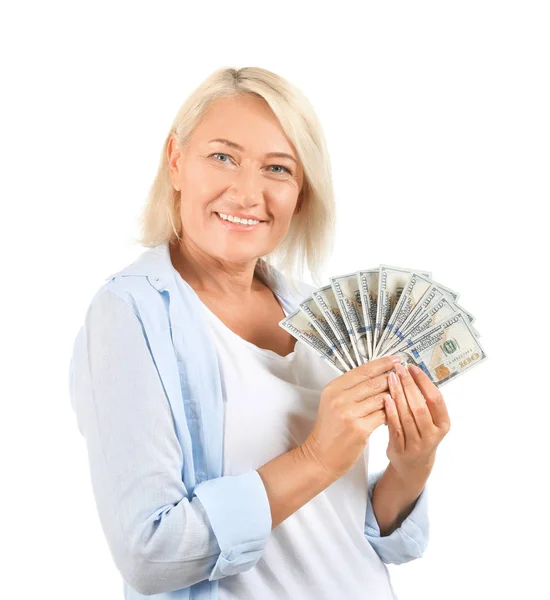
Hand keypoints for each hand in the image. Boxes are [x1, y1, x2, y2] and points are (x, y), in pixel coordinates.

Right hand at [303, 356, 400, 480]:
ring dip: (395, 396)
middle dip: (393, 378)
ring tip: (405, 394)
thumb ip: (350, 389)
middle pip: (374, 382)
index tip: (396, 359)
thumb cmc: (329, 430)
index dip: (382, 363)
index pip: (362, 370)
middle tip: (406, 375)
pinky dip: (392, 413)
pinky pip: (383, 415)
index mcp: (333, 388)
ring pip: (381, 398)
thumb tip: (377, 375)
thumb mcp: (333, 403)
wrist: (320, 456)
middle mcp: (339, 398)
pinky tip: (397, 412)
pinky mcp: (359, 429)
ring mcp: (349, 413)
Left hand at [385, 362, 450, 479]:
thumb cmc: (419, 435)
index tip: (413, 368)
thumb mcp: (430, 420)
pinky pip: (395, 427)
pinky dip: (390, 412)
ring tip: (390, 378)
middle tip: (399, 369)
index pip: (436, 399)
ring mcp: (417, 444)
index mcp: (443, 424)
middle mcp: (432, 434)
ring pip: (407, 415)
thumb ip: (424, 401)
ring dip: (398, 394)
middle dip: (409, 385)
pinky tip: (386, 398)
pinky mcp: (401, 449)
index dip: (424, 382)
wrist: (412, 466)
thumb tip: (413, 372)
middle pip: (420, 406)